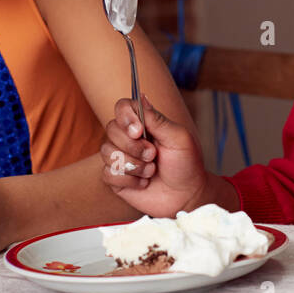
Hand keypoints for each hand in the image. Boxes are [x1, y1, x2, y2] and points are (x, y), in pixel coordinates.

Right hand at [100, 95, 211, 216]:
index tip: (138, 131)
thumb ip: (157, 120)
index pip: (122, 107)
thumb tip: (141, 97)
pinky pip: (108, 174)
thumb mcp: (179, 138)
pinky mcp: (116, 178)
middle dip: (133, 146)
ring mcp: (121, 157)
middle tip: (153, 155)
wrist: (186, 196)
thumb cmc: (186, 164)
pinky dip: (129, 180)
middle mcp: (129, 138)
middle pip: (111, 129)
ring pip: (107, 152)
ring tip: (151, 170)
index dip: (126, 117)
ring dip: (133, 164)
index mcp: (145, 124)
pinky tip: (143, 183)